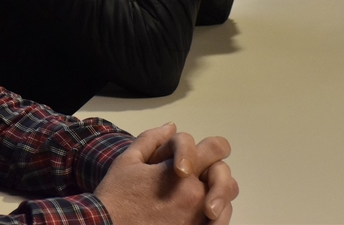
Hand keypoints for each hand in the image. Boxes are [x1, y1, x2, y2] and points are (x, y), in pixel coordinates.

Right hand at [94, 123, 237, 224]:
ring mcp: (199, 219)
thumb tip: (172, 127)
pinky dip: (213, 218)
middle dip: (213, 173)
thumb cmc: (117, 195)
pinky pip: (219, 224)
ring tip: (191, 198)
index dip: (211, 147)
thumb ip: (152, 139)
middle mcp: (197, 196)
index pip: (215, 148)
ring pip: (226, 202)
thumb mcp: (128, 160)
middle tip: (195, 180)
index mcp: (181, 173)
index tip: (199, 155)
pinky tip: (196, 214)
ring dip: (214, 196)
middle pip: (224, 176)